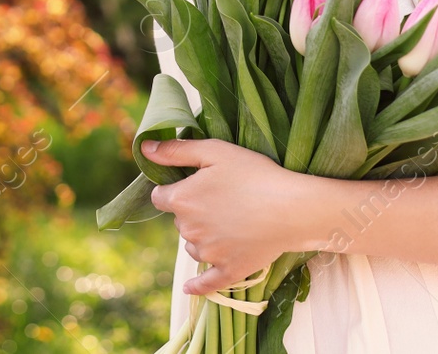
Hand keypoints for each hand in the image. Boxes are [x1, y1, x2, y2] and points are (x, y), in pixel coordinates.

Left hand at [144, 137, 323, 295]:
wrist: (292, 208)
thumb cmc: (254, 174)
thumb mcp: (214, 151)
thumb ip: (176, 150)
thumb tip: (145, 149)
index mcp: (182, 200)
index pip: (160, 197)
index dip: (173, 189)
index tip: (190, 185)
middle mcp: (189, 230)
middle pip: (179, 221)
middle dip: (192, 211)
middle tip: (222, 199)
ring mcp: (209, 253)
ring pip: (193, 245)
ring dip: (201, 237)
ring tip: (231, 222)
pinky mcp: (228, 271)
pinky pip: (206, 283)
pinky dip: (197, 286)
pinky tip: (189, 289)